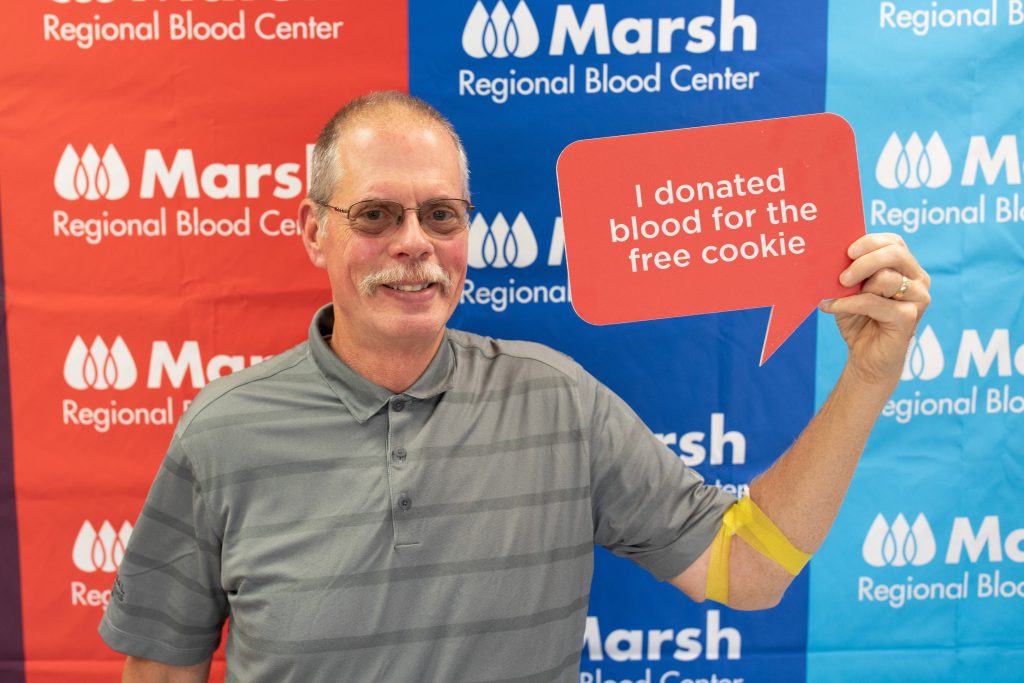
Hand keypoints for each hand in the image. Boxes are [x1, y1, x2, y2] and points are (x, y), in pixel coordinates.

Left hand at [819, 233, 930, 385]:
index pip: (895, 242)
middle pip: (895, 254)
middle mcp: (918, 280)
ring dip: (855, 287)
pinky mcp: (909, 317)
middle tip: (842, 277)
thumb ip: (850, 273)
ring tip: (836, 296)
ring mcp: (918, 298)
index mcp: (907, 268)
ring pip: (886, 278)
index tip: (847, 251)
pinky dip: (849, 304)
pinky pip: (874, 303)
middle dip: (864, 261)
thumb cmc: (859, 321)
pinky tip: (832, 308)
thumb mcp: (851, 291)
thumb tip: (834, 256)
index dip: (871, 242)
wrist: (866, 358)